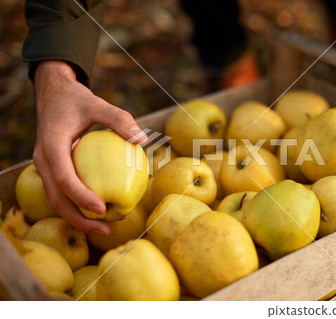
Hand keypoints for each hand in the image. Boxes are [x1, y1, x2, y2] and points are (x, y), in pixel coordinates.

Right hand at [33, 60, 146, 235]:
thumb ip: (119, 118)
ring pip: (56, 200)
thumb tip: (142, 138)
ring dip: (78, 218)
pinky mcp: (51, 170)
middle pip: (57, 198)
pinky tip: (98, 213)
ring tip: (104, 229)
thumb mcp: (97, 103)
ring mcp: (45, 167)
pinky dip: (77, 206)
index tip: (103, 209)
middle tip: (106, 230)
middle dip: (79, 219)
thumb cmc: (76, 99)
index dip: (81, 196)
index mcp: (51, 145)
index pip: (63, 177)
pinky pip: (61, 193)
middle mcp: (43, 160)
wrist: (52, 93)